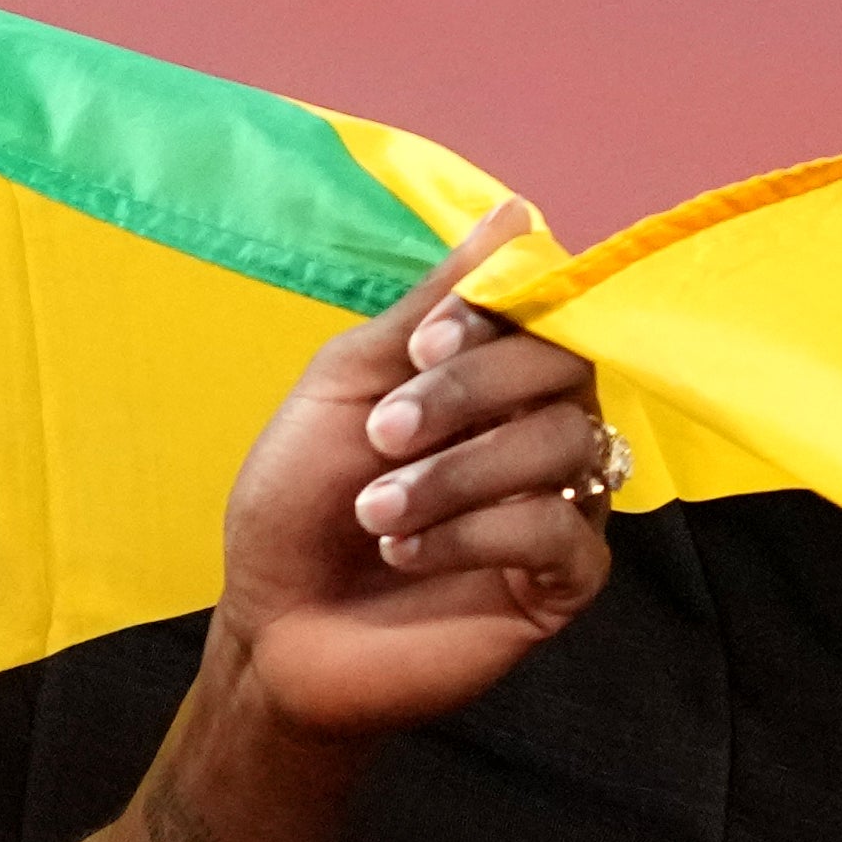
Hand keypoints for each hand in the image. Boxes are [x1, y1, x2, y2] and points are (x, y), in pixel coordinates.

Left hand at [212, 206, 624, 743]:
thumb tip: (514, 216)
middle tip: (382, 434)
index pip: (542, 312)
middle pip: (567, 369)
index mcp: (495, 376)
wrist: (275, 626)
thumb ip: (427, 305)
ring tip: (377, 510)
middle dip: (468, 393)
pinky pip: (565, 532)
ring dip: (459, 471)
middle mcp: (541, 428)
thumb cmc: (300, 506)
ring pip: (567, 445)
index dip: (492, 317)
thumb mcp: (344, 386)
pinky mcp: (562, 580)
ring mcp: (562, 504)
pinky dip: (478, 532)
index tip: (418, 345)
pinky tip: (410, 552)